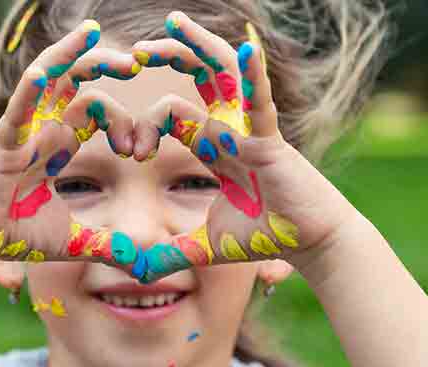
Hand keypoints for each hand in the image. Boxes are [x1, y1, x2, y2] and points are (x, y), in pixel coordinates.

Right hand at [0, 20, 142, 277]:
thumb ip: (108, 245)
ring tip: (95, 34)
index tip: (138, 152)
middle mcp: (43, 129)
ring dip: (70, 55)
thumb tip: (143, 261)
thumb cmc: (14, 232)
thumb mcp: (73, 240)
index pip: (97, 111)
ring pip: (46, 80)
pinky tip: (45, 72)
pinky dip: (28, 92)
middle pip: (75, 82)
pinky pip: (16, 112)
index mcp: (60, 143)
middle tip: (138, 62)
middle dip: (104, 66)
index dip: (123, 122)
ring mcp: (22, 133)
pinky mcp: (2, 146)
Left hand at [127, 12, 357, 282]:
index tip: (130, 152)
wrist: (305, 243)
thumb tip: (138, 272)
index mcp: (210, 146)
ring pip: (223, 75)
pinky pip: (260, 103)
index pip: (170, 115)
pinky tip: (245, 47)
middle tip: (133, 52)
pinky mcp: (270, 141)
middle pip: (197, 78)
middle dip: (168, 58)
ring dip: (198, 47)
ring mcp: (248, 130)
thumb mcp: (205, 245)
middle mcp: (227, 129)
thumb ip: (171, 253)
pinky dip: (253, 76)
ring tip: (172, 23)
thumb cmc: (261, 237)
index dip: (144, 126)